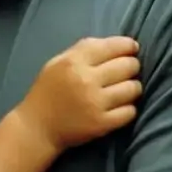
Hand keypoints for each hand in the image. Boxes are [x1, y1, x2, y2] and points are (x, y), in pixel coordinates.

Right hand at [21, 36, 141, 149]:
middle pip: (128, 65)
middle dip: (132, 66)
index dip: (128, 45)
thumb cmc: (49, 91)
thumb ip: (85, 49)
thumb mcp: (59, 62)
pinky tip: (121, 107)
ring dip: (133, 88)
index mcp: (74, 61)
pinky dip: (129, 108)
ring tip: (125, 89)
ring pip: (133, 88)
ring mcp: (95, 103)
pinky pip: (130, 111)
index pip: (114, 46)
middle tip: (127, 71)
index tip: (132, 49)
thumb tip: (119, 44)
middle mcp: (86, 80)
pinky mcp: (101, 124)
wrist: (37, 127)